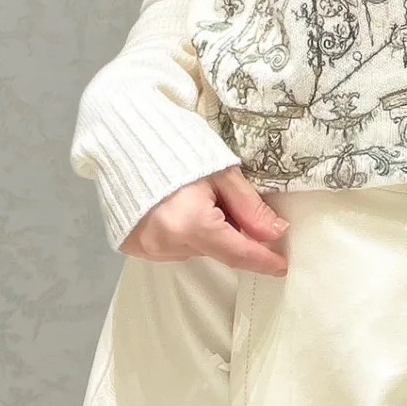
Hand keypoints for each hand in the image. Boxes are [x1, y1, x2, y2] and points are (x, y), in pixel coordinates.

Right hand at [119, 164, 290, 273]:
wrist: (124, 139)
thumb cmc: (176, 148)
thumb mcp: (222, 173)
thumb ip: (249, 207)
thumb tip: (275, 232)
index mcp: (191, 223)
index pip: (237, 253)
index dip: (263, 260)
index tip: (281, 266)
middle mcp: (166, 243)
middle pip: (215, 250)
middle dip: (231, 234)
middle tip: (228, 204)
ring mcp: (147, 248)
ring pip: (194, 250)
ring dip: (205, 233)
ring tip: (196, 199)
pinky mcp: (134, 246)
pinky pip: (171, 248)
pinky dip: (182, 234)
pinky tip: (176, 209)